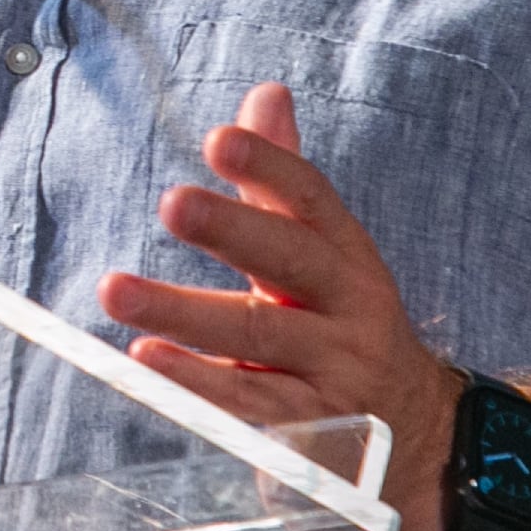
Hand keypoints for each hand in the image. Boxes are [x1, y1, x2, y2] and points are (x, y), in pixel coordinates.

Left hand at [96, 81, 466, 530]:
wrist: (416, 435)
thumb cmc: (340, 326)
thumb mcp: (323, 255)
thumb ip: (282, 183)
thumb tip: (265, 95)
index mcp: (347, 255)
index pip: (312, 200)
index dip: (271, 166)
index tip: (219, 139)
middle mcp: (349, 309)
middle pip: (289, 262)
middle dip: (231, 229)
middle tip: (171, 202)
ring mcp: (333, 372)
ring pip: (255, 337)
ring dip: (180, 312)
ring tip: (114, 289)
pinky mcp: (310, 431)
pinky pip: (247, 404)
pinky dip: (195, 382)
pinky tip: (146, 358)